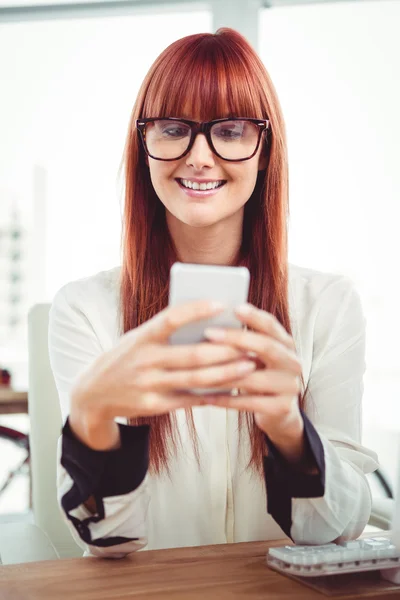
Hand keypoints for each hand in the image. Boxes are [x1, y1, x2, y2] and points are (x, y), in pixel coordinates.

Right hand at [70, 299, 255, 448]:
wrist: (93, 393)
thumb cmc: (126, 357)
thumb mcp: (138, 339)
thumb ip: (165, 332)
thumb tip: (208, 322)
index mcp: (141, 337)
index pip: (171, 318)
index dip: (196, 310)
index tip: (222, 303)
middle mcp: (144, 360)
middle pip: (193, 355)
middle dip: (226, 351)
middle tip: (250, 345)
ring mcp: (149, 385)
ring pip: (196, 380)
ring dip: (226, 373)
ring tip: (248, 366)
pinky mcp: (154, 406)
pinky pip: (190, 399)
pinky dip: (212, 393)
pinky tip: (231, 387)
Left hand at [203, 303, 309, 466]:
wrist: (277, 411)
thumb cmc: (258, 375)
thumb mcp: (256, 355)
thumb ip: (243, 341)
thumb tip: (210, 322)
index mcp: (287, 344)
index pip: (272, 325)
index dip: (254, 316)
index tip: (233, 307)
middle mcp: (293, 363)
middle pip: (267, 347)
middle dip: (237, 338)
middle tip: (209, 332)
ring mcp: (290, 386)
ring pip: (255, 378)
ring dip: (225, 373)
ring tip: (200, 368)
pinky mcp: (282, 408)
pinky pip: (249, 403)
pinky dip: (226, 399)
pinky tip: (207, 396)